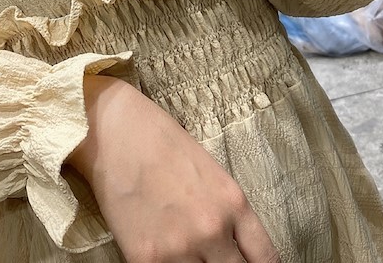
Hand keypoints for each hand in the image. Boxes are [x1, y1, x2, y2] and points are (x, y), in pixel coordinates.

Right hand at [68, 75, 279, 262]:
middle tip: (216, 261)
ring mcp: (180, 248)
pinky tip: (165, 258)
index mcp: (234, 204)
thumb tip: (233, 247)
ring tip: (189, 257)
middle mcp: (213, 229)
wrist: (116, 132)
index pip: (266, 258)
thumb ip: (227, 214)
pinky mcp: (145, 259)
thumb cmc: (163, 145)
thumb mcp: (213, 175)